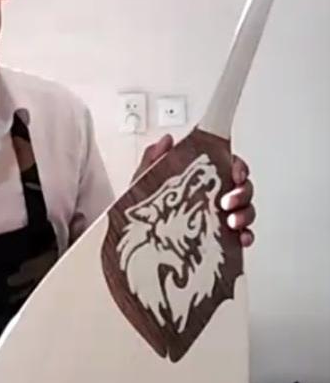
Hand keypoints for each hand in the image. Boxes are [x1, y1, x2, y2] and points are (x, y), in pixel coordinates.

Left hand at [133, 135, 255, 247]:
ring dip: (245, 214)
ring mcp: (219, 217)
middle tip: (227, 202)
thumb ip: (154, 159)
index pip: (229, 165)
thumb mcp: (145, 182)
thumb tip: (166, 141)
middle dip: (242, 193)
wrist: (136, 241)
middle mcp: (214, 196)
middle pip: (243, 188)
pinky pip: (242, 236)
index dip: (239, 168)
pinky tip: (241, 239)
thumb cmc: (144, 210)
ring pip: (246, 210)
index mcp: (201, 178)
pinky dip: (246, 236)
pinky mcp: (221, 239)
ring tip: (232, 222)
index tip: (236, 175)